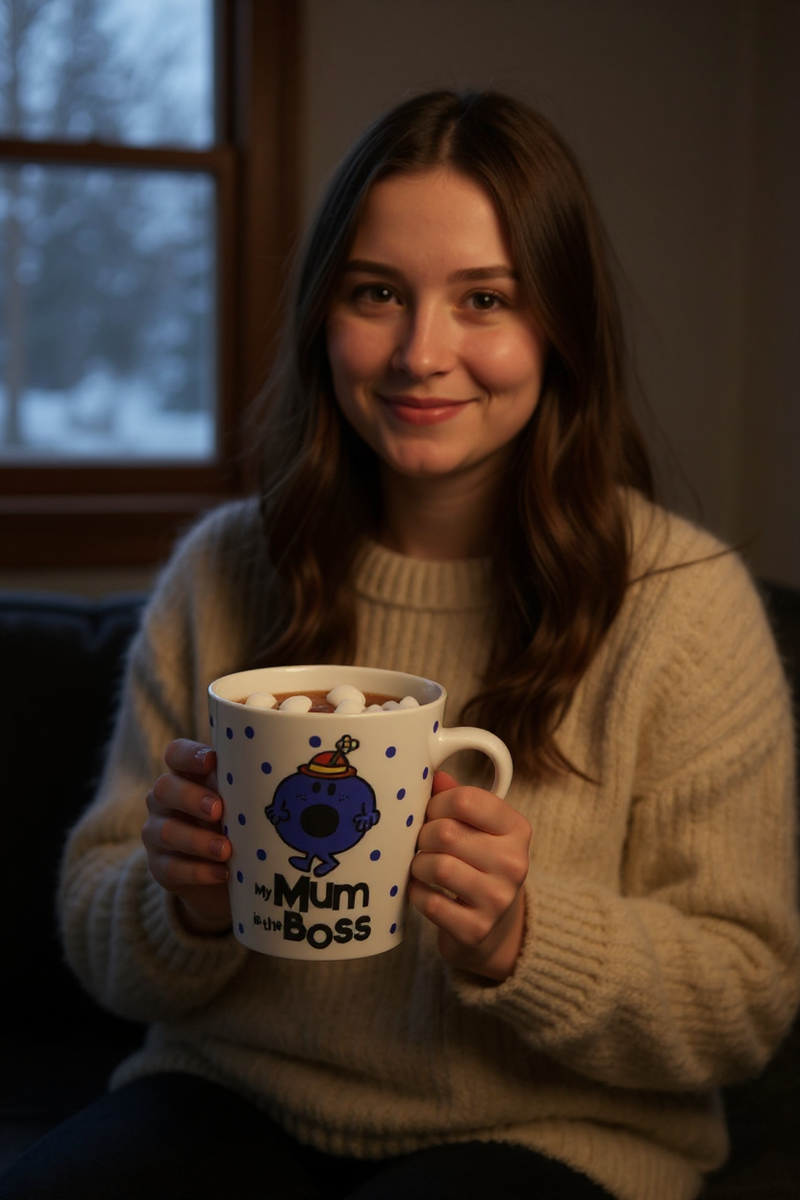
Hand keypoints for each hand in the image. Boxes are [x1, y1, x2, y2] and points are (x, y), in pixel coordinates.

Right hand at [142, 739, 232, 935]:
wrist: (228, 876)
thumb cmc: (237, 826)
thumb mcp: (241, 804)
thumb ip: (248, 786)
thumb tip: (279, 770)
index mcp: (186, 776)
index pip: (176, 755)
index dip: (189, 755)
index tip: (211, 761)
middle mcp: (164, 800)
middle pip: (165, 788)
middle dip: (191, 798)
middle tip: (219, 810)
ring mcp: (157, 833)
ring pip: (166, 831)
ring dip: (197, 840)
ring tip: (225, 849)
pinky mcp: (159, 867)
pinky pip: (171, 867)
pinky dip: (198, 871)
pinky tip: (221, 873)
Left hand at [408, 771, 530, 980]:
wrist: (496, 927)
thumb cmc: (480, 864)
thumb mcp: (480, 828)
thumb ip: (457, 797)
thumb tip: (433, 774)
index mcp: (516, 829)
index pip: (465, 799)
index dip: (437, 803)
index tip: (433, 813)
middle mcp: (514, 863)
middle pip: (446, 833)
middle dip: (423, 836)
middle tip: (422, 843)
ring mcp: (498, 899)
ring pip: (438, 867)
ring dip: (418, 865)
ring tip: (421, 866)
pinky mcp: (477, 929)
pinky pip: (430, 903)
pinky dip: (417, 894)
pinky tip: (423, 890)